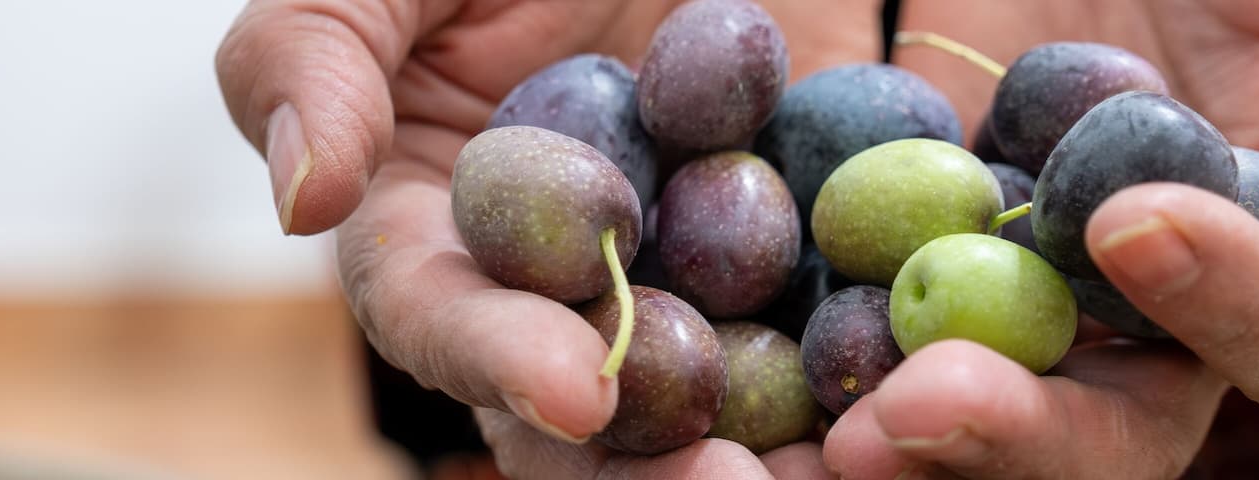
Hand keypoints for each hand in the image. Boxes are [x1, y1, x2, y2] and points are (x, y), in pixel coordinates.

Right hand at [215, 0, 870, 476]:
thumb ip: (313, 60)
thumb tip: (309, 200)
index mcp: (441, 237)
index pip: (448, 322)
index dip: (502, 361)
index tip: (575, 388)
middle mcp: (567, 287)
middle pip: (597, 416)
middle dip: (657, 467)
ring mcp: (696, 272)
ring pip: (733, 391)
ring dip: (788, 447)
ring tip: (852, 467)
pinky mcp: (810, 239)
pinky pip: (849, 312)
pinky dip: (891, 354)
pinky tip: (949, 382)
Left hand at [824, 0, 1258, 476]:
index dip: (1230, 304)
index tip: (1133, 221)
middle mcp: (1176, 310)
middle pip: (1113, 423)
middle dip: (1020, 432)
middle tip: (913, 413)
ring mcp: (1045, 284)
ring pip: (978, 397)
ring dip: (895, 431)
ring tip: (809, 439)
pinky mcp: (930, 236)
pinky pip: (868, 309)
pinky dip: (807, 342)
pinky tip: (725, 355)